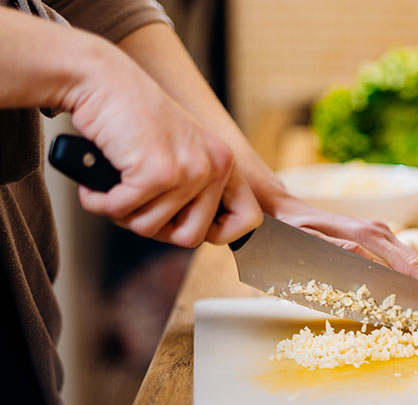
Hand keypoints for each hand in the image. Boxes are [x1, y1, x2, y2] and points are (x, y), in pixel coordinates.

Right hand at [66, 43, 261, 246]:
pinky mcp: (157, 172)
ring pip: (151, 229)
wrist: (101, 80)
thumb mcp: (181, 152)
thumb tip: (194, 235)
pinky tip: (95, 183)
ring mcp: (189, 170)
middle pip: (191, 238)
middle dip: (155, 228)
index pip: (249, 219)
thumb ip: (197, 190)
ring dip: (123, 213)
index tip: (187, 224)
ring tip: (115, 184)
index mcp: (225, 162)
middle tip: (135, 202)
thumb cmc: (133, 119)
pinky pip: (123, 212)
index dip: (219, 233)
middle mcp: (214, 165)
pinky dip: (100, 202)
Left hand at [272, 197, 417, 308]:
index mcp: (368, 237)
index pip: (412, 267)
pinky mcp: (374, 242)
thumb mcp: (306, 244)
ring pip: (416, 265)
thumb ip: (337, 254)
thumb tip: (370, 264)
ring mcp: (379, 237)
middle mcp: (379, 235)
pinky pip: (403, 264)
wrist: (279, 211)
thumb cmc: (289, 232)